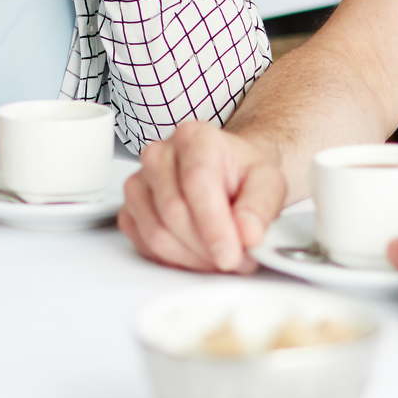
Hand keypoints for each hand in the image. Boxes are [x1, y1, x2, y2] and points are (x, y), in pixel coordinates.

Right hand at [119, 119, 287, 271]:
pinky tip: (196, 253)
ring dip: (193, 258)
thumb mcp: (269, 182)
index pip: (196, 182)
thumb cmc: (242, 174)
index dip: (213, 225)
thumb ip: (261, 207)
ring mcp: (139, 182)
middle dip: (207, 248)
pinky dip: (174, 259)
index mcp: (195, 137)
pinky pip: (144, 244)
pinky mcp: (129, 208)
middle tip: (238, 259)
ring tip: (220, 256)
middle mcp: (160, 154)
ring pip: (156, 234)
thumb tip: (248, 234)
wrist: (227, 174)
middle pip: (174, 212)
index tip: (230, 255)